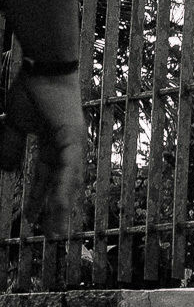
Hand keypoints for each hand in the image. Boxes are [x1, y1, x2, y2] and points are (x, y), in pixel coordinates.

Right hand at [0, 66, 84, 237]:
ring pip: (69, 182)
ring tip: (58, 229)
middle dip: (56, 211)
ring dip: (63, 207)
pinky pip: (69, 167)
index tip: (34, 220)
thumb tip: (7, 169)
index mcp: (54, 147)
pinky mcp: (73, 138)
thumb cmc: (31, 92)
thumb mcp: (15, 125)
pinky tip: (62, 204)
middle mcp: (68, 149)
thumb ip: (11, 147)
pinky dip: (65, 186)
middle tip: (52, 236)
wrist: (41, 70)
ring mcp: (73, 145)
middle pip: (62, 186)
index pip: (48, 179)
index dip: (41, 199)